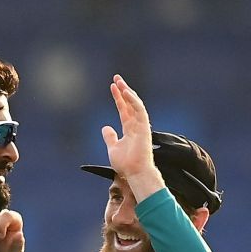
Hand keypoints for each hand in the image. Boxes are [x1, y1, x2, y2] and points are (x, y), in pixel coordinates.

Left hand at [102, 74, 161, 191]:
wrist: (135, 173)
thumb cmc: (126, 164)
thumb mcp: (113, 148)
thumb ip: (110, 137)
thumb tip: (105, 127)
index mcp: (129, 129)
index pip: (124, 109)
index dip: (118, 98)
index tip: (112, 86)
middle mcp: (136, 125)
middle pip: (130, 103)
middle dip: (123, 90)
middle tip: (116, 78)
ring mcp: (141, 126)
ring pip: (135, 104)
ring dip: (128, 92)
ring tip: (119, 82)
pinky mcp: (144, 127)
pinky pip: (140, 110)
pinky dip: (133, 100)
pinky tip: (126, 92)